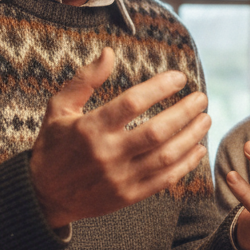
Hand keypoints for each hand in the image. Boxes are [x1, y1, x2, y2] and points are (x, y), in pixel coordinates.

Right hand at [29, 48, 210, 229]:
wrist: (44, 195)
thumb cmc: (53, 146)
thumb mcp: (59, 108)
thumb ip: (85, 80)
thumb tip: (110, 52)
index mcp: (90, 128)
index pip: (132, 102)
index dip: (160, 87)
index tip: (179, 77)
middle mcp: (107, 153)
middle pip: (157, 130)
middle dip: (185, 112)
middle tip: (201, 99)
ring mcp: (119, 178)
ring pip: (166, 156)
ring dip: (191, 136)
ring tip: (205, 120)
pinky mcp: (128, 196)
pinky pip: (165, 179)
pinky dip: (186, 164)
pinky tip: (198, 149)